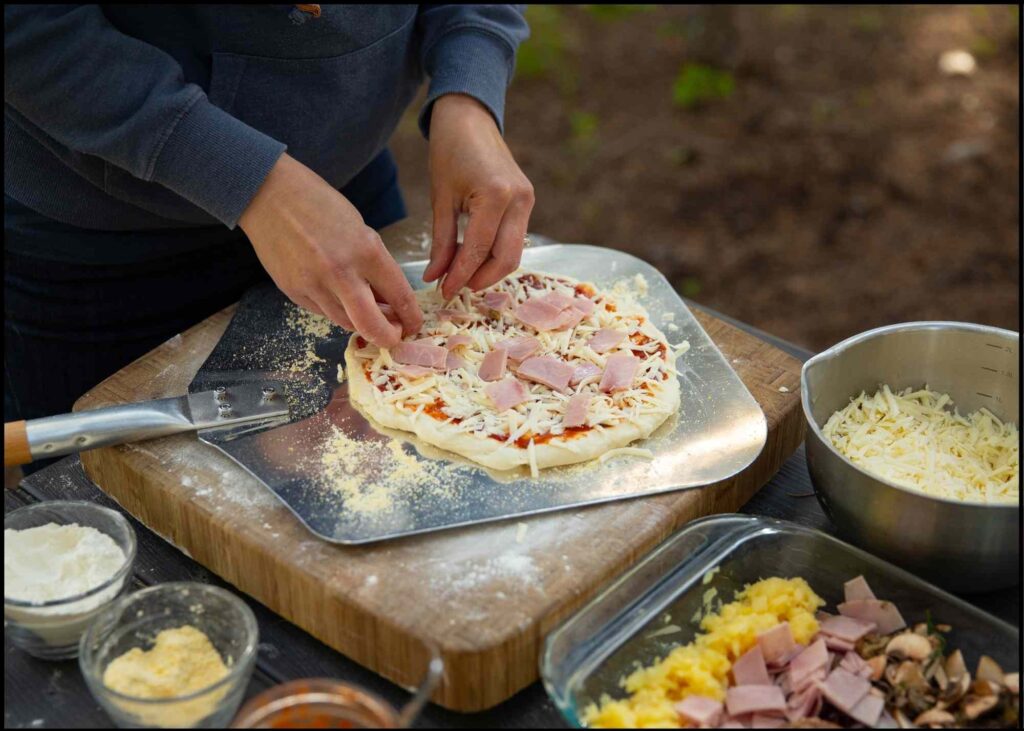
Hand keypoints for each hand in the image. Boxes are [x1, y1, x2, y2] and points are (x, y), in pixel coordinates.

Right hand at [239, 154, 421, 347]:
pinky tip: (338, 295)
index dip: (410, 317)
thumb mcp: (359, 229)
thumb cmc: (318, 204)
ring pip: (346, 322)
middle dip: (388, 337)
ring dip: (361, 322)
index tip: (413, 324)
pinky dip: (336, 310)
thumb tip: (387, 300)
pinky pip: (323, 312)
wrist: (269, 194)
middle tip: (394, 335)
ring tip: (367, 310)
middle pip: (371, 325)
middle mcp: (341, 273)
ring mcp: (314, 285)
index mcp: (366, 251)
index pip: (399, 295)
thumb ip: (374, 265)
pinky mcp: (293, 292)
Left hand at [425, 94, 534, 299]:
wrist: (470, 118)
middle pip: (506, 258)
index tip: (442, 291)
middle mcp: (519, 199)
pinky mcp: (527, 201)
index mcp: (495, 195)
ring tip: (460, 274)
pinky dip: (494, 252)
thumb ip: (441, 242)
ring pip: (513, 252)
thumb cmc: (449, 151)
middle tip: (454, 287)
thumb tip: (435, 278)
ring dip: (488, 269)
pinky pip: (514, 238)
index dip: (460, 276)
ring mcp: (528, 200)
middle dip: (480, 279)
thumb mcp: (440, 198)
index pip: (478, 249)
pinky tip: (472, 256)